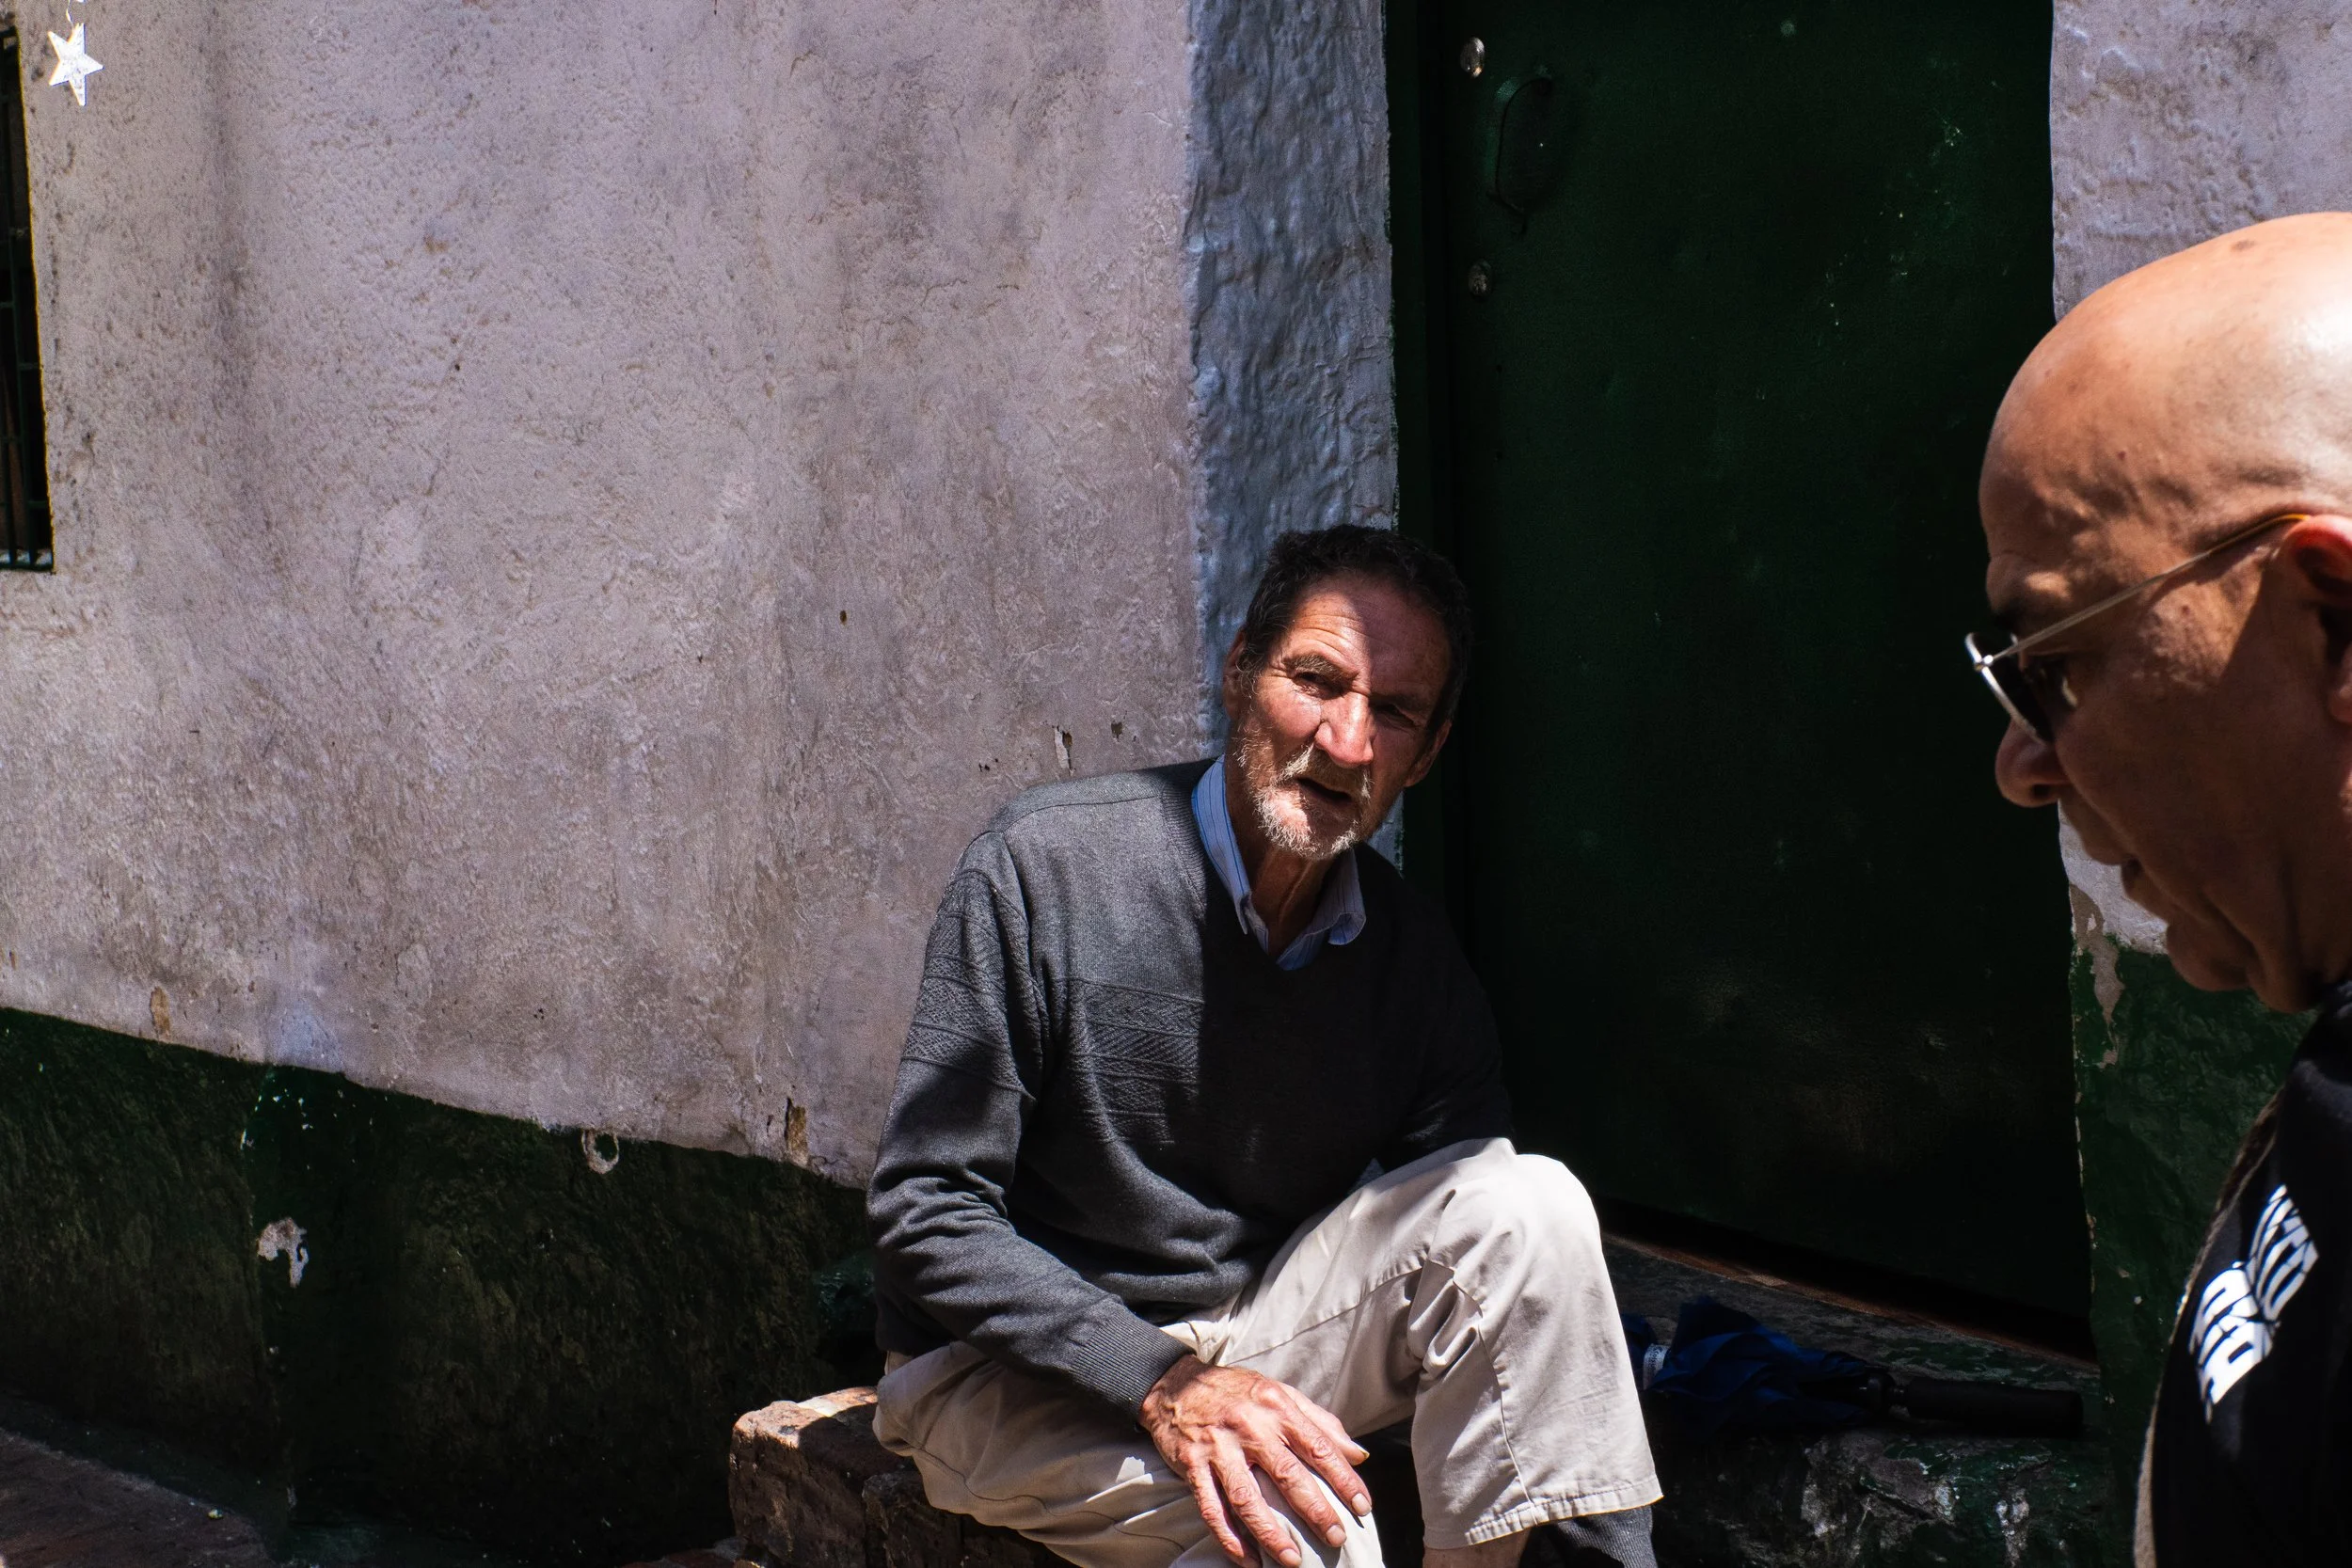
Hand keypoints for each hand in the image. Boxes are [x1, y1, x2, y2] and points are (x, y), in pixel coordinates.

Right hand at [1139, 1355, 1371, 1567]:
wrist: (1176, 1384)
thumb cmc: (1236, 1391)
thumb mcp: (1280, 1393)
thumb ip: (1320, 1421)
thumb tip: (1359, 1454)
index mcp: (1277, 1407)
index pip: (1318, 1446)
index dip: (1343, 1478)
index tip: (1363, 1506)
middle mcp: (1250, 1427)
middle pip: (1287, 1475)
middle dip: (1315, 1511)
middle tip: (1336, 1538)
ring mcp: (1219, 1448)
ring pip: (1248, 1499)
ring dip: (1272, 1534)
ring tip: (1293, 1560)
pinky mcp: (1192, 1466)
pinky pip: (1212, 1509)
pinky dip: (1230, 1539)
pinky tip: (1249, 1561)